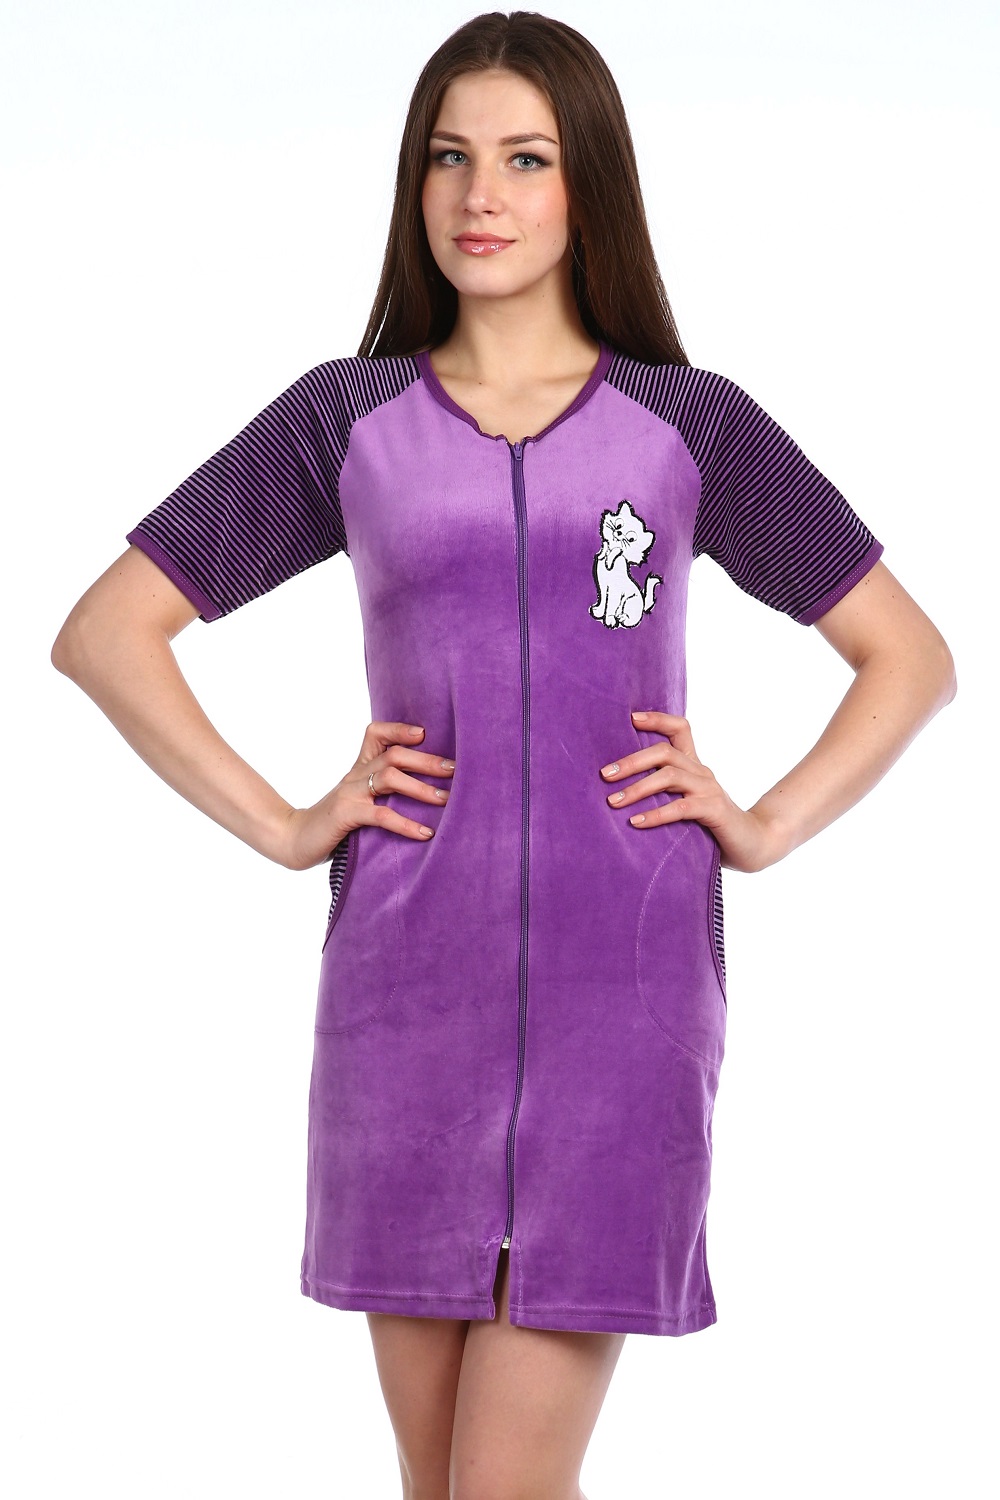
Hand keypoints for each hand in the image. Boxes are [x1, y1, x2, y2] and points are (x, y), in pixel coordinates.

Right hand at [276, 721, 454, 870]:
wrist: (294, 839)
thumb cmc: (334, 822)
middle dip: (428, 761)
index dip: (400, 729)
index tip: (426, 734)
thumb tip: (429, 792)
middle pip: (394, 754)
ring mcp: (350, 793)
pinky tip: (425, 833)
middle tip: (455, 770)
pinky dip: (406, 824)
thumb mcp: (359, 799)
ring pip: (390, 777)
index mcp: (359, 767)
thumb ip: (383, 792)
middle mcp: (356, 774)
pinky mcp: (346, 814)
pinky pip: (381, 814)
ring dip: (422, 788)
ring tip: (446, 799)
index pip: (376, 733)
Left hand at [600, 710, 782, 873]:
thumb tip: (621, 790)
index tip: (631, 718)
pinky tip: (636, 822)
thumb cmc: (711, 824)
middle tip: (606, 775)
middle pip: (664, 752)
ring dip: (637, 788)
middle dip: (632, 761)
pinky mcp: (713, 810)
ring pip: (669, 776)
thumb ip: (665, 791)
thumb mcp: (687, 801)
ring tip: (613, 801)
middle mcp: (702, 772)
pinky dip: (655, 814)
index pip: (680, 729)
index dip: (658, 719)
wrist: (751, 844)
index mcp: (694, 765)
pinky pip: (680, 807)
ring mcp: (709, 789)